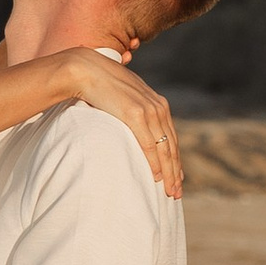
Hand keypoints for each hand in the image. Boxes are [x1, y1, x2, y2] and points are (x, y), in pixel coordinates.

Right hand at [59, 51, 182, 195]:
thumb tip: (132, 124)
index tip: (177, 178)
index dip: (175, 160)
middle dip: (175, 172)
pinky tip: (156, 177)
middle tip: (176, 194)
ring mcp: (149, 111)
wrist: (88, 70)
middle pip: (171, 147)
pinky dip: (154, 163)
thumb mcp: (126, 97)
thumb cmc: (103, 85)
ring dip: (168, 173)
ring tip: (170, 191)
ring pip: (164, 149)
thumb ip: (134, 110)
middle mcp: (158, 108)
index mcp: (158, 104)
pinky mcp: (136, 115)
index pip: (172, 138)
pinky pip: (149, 145)